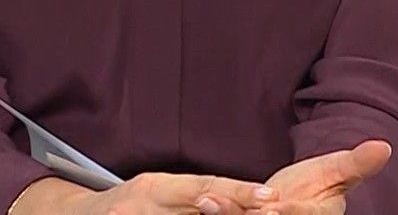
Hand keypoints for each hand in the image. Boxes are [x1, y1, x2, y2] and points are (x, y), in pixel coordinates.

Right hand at [63, 170, 279, 214]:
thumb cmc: (126, 208)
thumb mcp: (156, 195)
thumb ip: (192, 198)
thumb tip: (242, 202)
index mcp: (155, 187)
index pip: (204, 185)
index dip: (239, 192)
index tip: (270, 196)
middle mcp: (143, 206)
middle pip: (199, 208)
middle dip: (234, 213)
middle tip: (271, 213)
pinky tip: (205, 213)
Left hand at [208, 140, 392, 214]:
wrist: (286, 201)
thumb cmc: (315, 185)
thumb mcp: (337, 172)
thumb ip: (357, 163)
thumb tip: (385, 146)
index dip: (290, 213)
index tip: (273, 207)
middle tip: (240, 208)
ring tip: (210, 202)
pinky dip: (220, 212)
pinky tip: (205, 202)